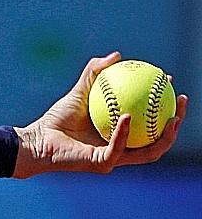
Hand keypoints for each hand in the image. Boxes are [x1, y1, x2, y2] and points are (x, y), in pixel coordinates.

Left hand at [13, 52, 186, 177]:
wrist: (37, 141)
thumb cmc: (56, 119)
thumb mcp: (80, 91)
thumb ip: (95, 73)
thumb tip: (117, 54)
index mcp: (121, 133)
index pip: (152, 122)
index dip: (167, 105)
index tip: (171, 84)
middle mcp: (121, 148)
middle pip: (159, 140)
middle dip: (177, 123)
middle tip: (181, 102)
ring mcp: (113, 158)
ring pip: (149, 151)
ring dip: (164, 135)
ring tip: (171, 116)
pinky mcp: (101, 164)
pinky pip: (118, 148)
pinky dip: (124, 132)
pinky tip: (128, 115)